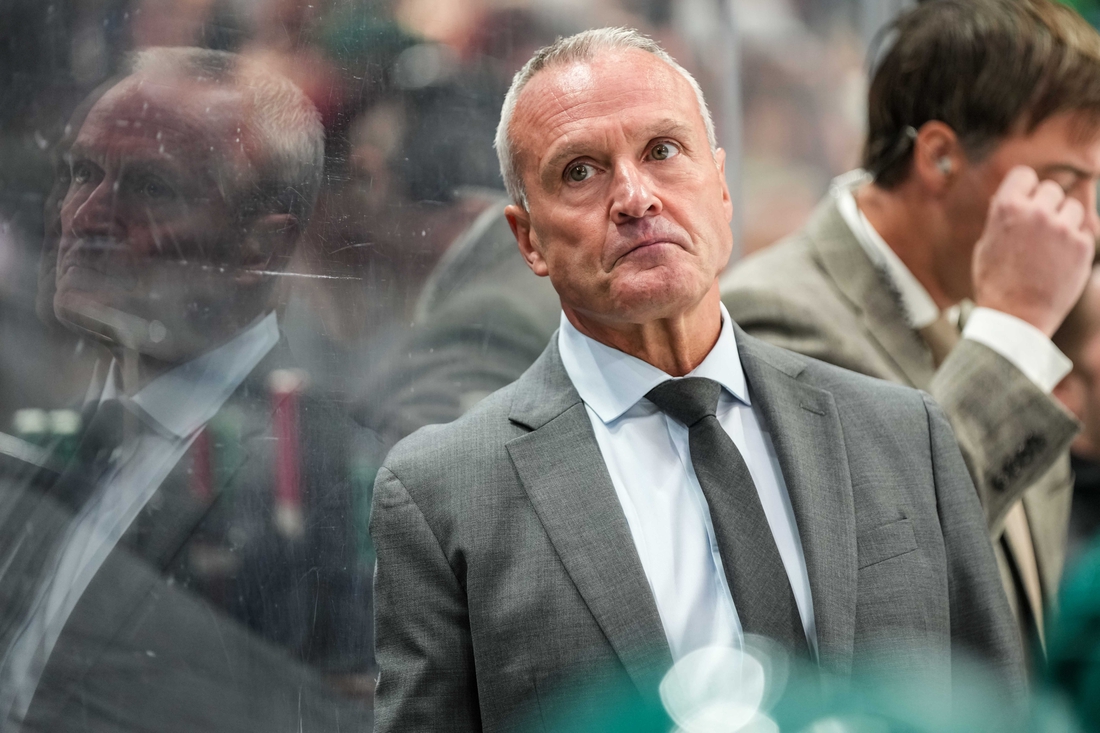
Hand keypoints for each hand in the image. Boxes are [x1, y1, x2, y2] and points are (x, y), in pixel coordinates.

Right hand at [972, 165, 1095, 336]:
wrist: (1015, 318)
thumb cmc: (995, 283)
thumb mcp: (985, 245)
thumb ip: (1001, 217)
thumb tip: (1013, 197)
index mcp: (1006, 208)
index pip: (1024, 175)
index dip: (1025, 188)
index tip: (1026, 202)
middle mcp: (1036, 212)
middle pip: (1051, 190)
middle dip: (1046, 206)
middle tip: (1038, 231)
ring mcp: (1062, 228)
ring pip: (1072, 208)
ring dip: (1064, 222)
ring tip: (1050, 247)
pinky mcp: (1082, 245)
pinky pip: (1083, 232)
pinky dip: (1074, 244)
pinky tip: (1059, 262)